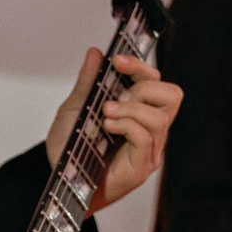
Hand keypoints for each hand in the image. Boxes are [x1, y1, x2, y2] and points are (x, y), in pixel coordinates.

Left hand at [46, 49, 182, 212]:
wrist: (58, 178)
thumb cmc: (70, 147)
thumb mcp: (75, 108)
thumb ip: (88, 82)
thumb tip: (95, 53)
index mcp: (138, 110)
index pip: (156, 81)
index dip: (139, 66)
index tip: (116, 61)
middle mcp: (150, 128)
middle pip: (173, 95)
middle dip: (143, 88)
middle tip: (114, 99)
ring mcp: (150, 148)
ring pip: (160, 117)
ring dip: (131, 110)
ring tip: (106, 115)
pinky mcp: (142, 166)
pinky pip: (146, 138)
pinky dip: (126, 125)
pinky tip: (108, 127)